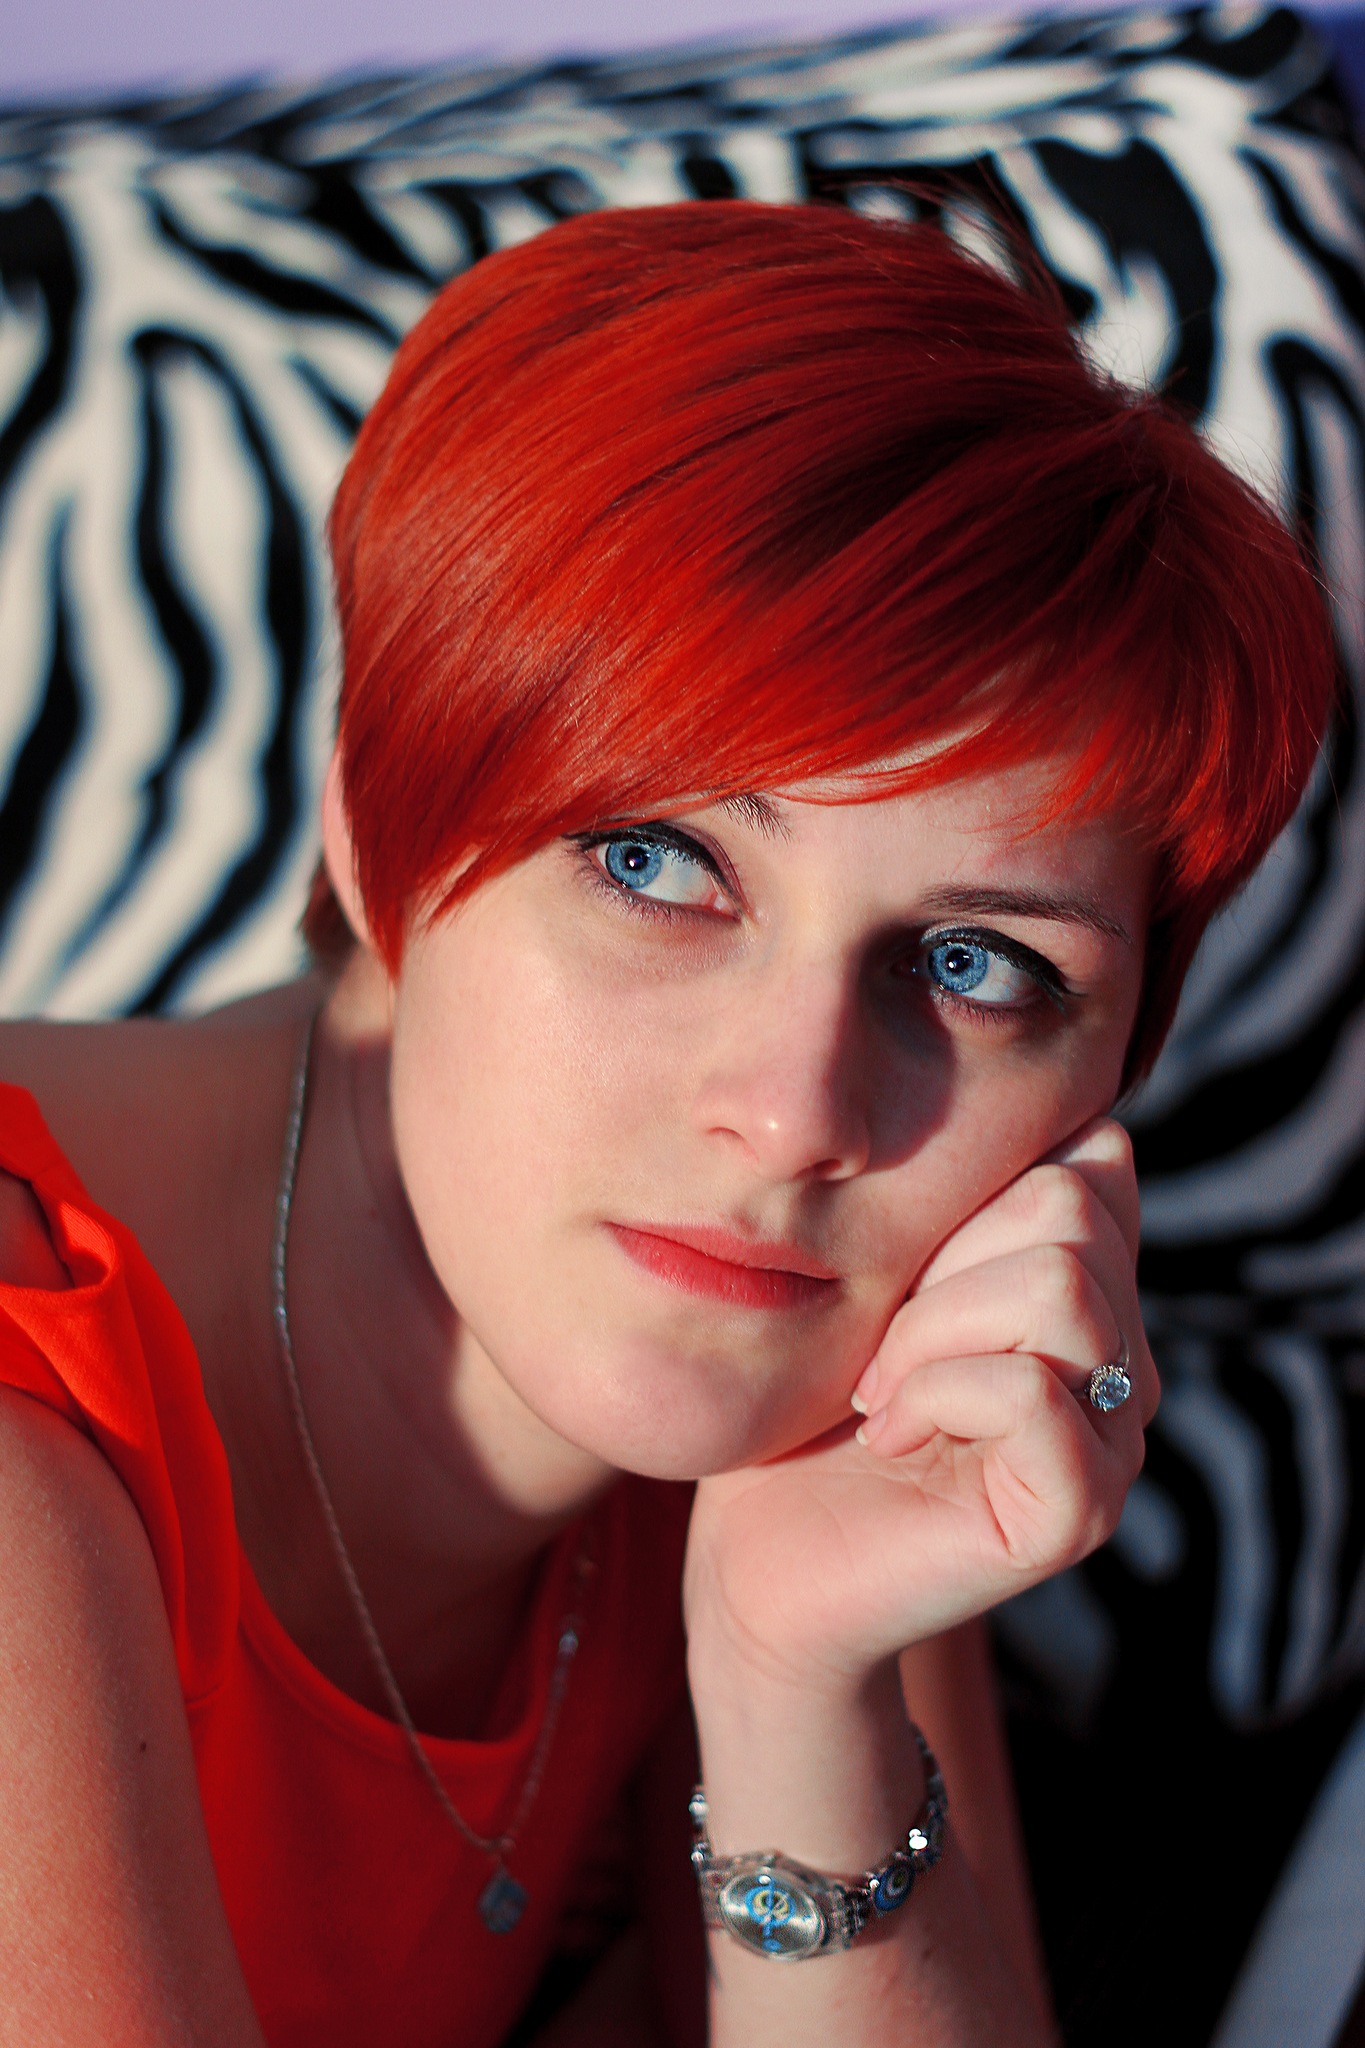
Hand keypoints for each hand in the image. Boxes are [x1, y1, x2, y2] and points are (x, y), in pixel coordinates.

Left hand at [684, 1116, 1156, 1691]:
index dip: (972, 1191)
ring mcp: (1114, 1438)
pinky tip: (888, 1434)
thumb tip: (1091, 1125)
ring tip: (879, 1389)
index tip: (901, 1270)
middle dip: (940, 1257)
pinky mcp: (1080, 1510)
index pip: (1088, 1158)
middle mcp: (1124, 1358)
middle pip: (1069, 1209)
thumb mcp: (885, 1270)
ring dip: (929, 1328)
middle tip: (878, 1344)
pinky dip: (934, 1394)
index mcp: (1089, 1289)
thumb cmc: (808, 1406)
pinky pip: (1029, 1391)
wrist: (759, 1560)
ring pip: (1058, 1289)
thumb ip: (971, 1203)